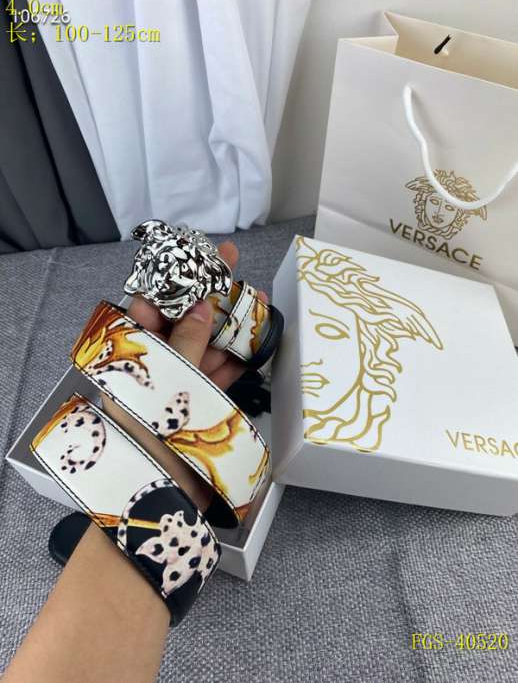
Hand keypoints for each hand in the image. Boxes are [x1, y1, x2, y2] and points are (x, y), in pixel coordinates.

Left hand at [103, 241, 267, 509]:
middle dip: (206, 292)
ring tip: (253, 293)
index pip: (149, 309)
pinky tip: (257, 333)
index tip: (192, 257)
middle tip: (227, 260)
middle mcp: (157, 366)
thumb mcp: (166, 383)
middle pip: (183, 320)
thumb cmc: (152, 439)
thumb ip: (186, 343)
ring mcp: (182, 383)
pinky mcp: (203, 401)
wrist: (165, 502)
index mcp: (134, 358)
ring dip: (229, 320)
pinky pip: (221, 370)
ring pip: (207, 342)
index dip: (170, 281)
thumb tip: (203, 306)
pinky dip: (239, 353)